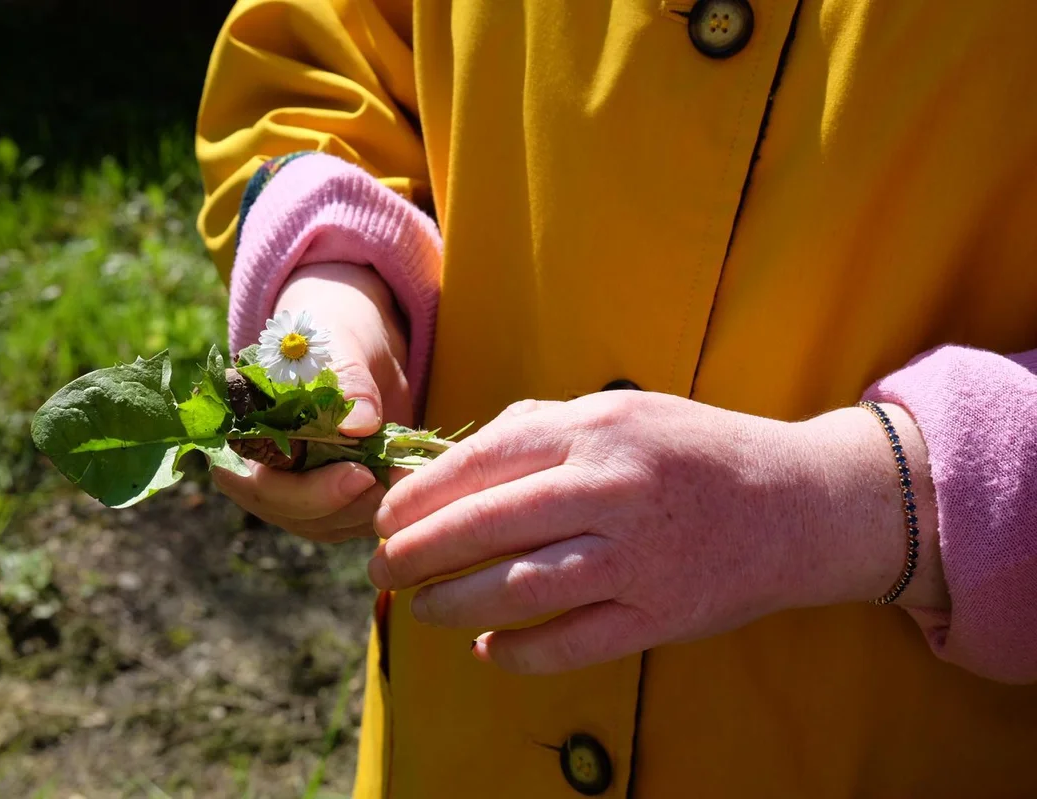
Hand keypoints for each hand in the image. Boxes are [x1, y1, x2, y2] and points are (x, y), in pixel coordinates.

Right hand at [214, 261, 411, 541]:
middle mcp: (264, 467)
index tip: (358, 476)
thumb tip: (359, 425)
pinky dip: (385, 506)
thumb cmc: (335, 332)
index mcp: (244, 430)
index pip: (257, 484)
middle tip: (392, 479)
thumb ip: (348, 377)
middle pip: (294, 514)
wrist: (360, 342)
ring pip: (328, 524)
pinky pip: (355, 519)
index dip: (304, 493)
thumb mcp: (342, 341)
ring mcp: (300, 487)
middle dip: (346, 504)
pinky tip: (412, 479)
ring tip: (409, 473)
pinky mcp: (336, 496)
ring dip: (370, 508)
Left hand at [368, 391, 943, 673]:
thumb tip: (447, 464)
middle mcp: (613, 488)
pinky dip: (518, 654)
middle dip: (417, 553)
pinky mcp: (662, 615)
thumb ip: (538, 428)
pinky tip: (488, 650)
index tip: (383, 518)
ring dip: (455, 604)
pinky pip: (571, 643)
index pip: (480, 462)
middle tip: (383, 570)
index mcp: (595, 429)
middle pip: (486, 526)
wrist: (799, 502)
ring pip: (519, 589)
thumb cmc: (693, 452)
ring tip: (423, 609)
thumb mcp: (620, 411)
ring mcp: (639, 557)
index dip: (419, 496)